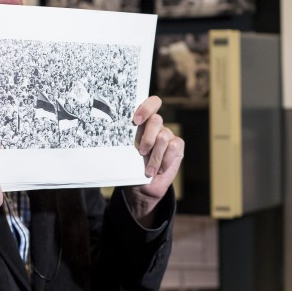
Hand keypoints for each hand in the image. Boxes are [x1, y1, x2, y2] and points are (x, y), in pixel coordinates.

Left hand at [123, 96, 184, 225]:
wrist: (142, 187)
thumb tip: (114, 136)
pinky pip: (173, 147)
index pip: (150, 104)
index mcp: (141, 123)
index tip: (136, 121)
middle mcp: (155, 126)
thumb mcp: (124, 154)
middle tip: (141, 152)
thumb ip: (125, 142)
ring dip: (155, 157)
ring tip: (148, 170)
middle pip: (156, 120)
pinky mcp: (177, 146)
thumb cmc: (130, 167)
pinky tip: (159, 170)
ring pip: (163, 137)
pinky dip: (165, 160)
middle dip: (148, 138)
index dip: (146, 108)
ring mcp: (167, 135)